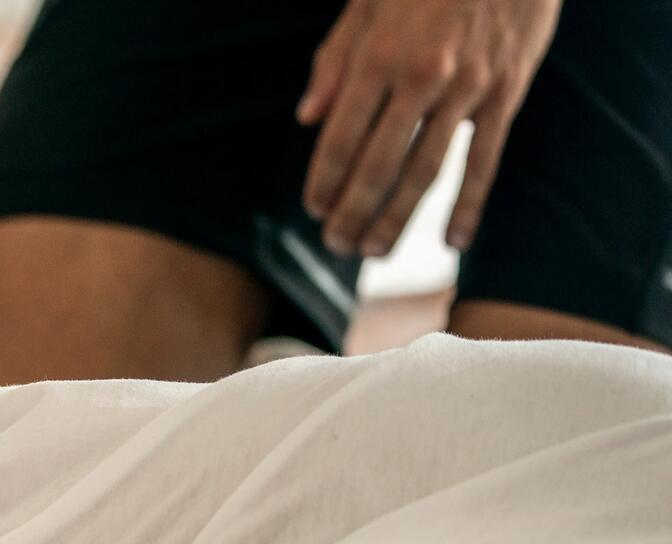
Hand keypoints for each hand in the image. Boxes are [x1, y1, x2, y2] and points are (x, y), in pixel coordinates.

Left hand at [298, 0, 559, 255]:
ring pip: (425, 172)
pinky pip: (485, 161)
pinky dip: (469, 206)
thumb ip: (334, 62)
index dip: (323, 182)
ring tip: (374, 250)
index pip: (340, 139)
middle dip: (352, 213)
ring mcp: (466, 89)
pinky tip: (455, 242)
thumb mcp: (367, 3)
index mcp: (378, 57)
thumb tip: (307, 118)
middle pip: (378, 166)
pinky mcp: (505, 94)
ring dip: (396, 219)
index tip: (313, 210)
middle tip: (336, 245)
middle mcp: (420, 78)